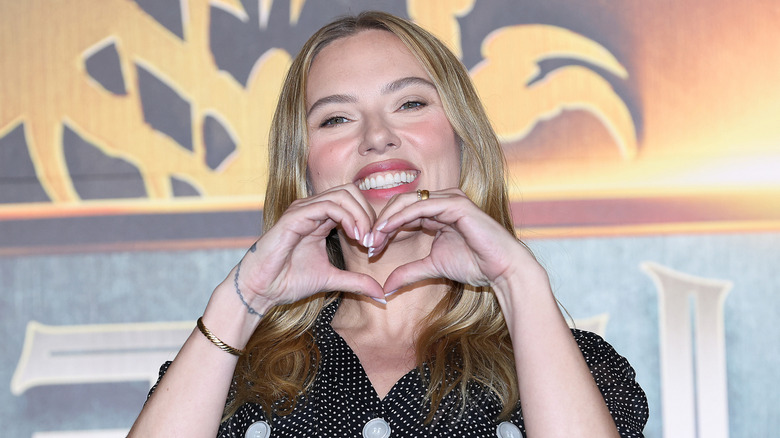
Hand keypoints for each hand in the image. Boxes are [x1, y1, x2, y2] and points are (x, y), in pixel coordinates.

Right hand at [236, 184, 384, 310]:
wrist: (261, 289)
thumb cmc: (288, 281)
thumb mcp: (331, 279)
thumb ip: (356, 282)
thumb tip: (381, 295)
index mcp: (320, 217)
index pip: (353, 202)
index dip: (370, 220)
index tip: (376, 247)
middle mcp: (312, 208)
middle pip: (351, 192)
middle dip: (369, 215)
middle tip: (374, 241)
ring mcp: (303, 209)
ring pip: (343, 195)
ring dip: (361, 216)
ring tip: (366, 241)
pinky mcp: (295, 216)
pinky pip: (328, 205)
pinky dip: (347, 218)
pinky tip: (354, 237)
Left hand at [369, 188, 542, 294]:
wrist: (502, 269)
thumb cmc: (475, 265)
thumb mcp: (432, 268)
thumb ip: (409, 272)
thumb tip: (386, 286)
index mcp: (438, 212)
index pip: (402, 212)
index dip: (383, 228)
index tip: (369, 248)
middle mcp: (443, 200)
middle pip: (401, 203)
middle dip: (380, 222)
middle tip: (366, 242)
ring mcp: (450, 199)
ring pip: (408, 201)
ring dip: (387, 220)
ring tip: (373, 238)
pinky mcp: (456, 204)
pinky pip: (421, 206)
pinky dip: (401, 217)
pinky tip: (387, 229)